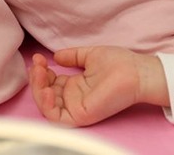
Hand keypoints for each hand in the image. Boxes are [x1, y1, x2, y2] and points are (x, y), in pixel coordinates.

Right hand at [29, 46, 168, 126]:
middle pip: (45, 95)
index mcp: (75, 85)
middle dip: (36, 80)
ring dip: (38, 91)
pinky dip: (47, 106)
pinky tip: (46, 90)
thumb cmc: (119, 63)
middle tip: (37, 65)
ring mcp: (76, 108)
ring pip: (47, 107)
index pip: (50, 83)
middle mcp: (73, 98)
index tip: (39, 58)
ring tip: (40, 74)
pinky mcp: (81, 116)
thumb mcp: (90, 56)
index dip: (41, 72)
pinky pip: (57, 118)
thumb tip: (56, 55)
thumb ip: (72, 56)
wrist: (136, 71)